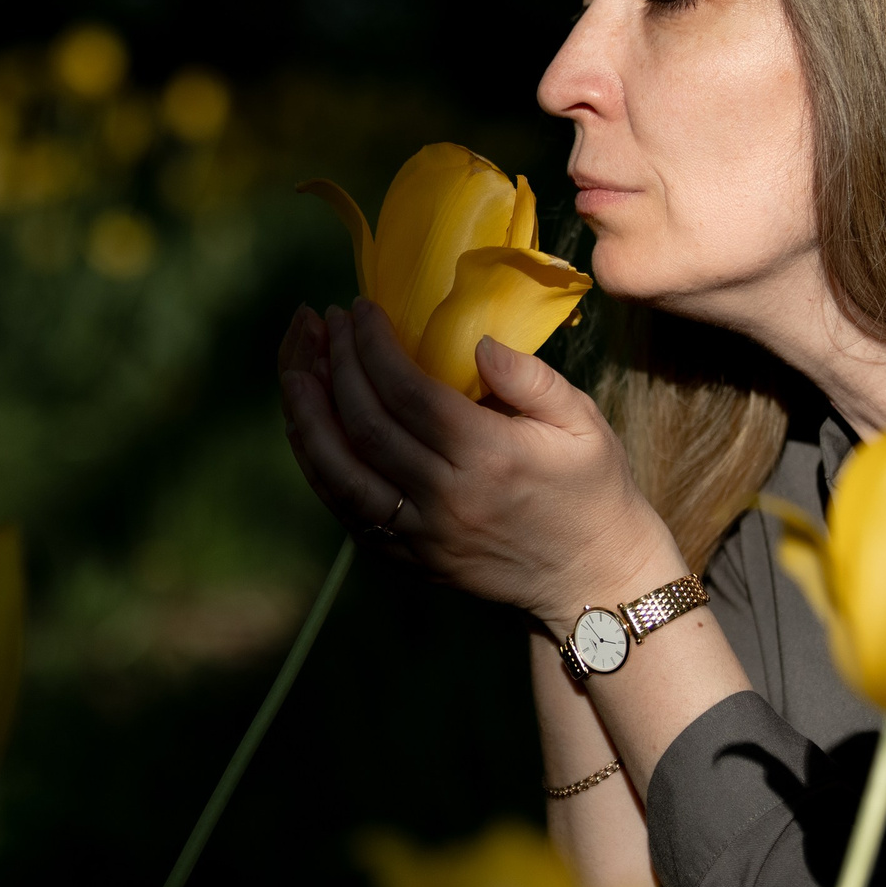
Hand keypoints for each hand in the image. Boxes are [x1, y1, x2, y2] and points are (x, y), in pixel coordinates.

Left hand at [277, 299, 688, 626]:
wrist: (591, 578)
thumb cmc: (591, 488)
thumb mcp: (583, 423)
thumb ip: (532, 378)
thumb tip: (477, 342)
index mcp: (490, 457)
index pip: (408, 392)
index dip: (373, 346)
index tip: (359, 308)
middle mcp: (446, 498)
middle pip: (366, 426)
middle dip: (336, 366)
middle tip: (324, 323)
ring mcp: (421, 535)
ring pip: (341, 473)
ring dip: (308, 417)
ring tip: (294, 368)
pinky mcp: (408, 558)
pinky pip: (346, 509)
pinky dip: (317, 465)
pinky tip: (306, 426)